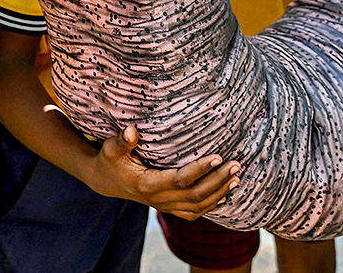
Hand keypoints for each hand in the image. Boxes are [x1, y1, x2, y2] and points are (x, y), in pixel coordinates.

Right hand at [86, 125, 240, 219]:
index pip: (180, 180)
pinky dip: (211, 205)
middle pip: (195, 195)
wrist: (106, 182)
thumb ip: (122, 141)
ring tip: (236, 178)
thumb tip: (131, 131)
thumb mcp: (110, 149)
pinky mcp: (168, 207)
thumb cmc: (110, 161)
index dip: (200, 170)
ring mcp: (164, 206)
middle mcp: (158, 199)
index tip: (218, 157)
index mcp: (147, 185)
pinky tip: (224, 194)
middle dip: (218, 181)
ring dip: (219, 193)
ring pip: (197, 206)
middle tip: (236, 165)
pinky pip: (193, 212)